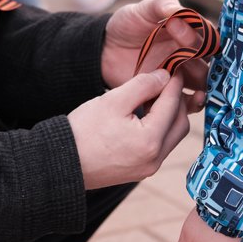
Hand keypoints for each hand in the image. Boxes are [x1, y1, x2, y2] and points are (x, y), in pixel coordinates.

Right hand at [68, 69, 189, 188]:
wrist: (62, 161)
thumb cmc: (84, 131)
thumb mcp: (113, 100)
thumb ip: (143, 85)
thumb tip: (165, 77)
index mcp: (150, 140)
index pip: (172, 105)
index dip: (174, 84)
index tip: (174, 70)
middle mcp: (155, 159)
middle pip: (180, 124)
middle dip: (176, 101)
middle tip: (165, 83)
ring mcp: (148, 168)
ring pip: (171, 136)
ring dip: (168, 116)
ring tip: (152, 98)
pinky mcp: (140, 171)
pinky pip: (160, 147)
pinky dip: (159, 129)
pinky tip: (145, 116)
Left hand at [102, 0, 207, 107]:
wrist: (106, 50)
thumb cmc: (128, 25)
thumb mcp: (142, 10)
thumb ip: (161, 5)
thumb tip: (176, 9)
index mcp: (188, 32)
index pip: (206, 33)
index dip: (199, 32)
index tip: (177, 25)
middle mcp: (190, 54)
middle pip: (207, 60)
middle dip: (199, 57)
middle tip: (183, 53)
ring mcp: (181, 75)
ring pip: (202, 81)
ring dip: (202, 83)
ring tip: (192, 81)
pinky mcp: (170, 93)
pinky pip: (187, 102)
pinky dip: (193, 103)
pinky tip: (193, 99)